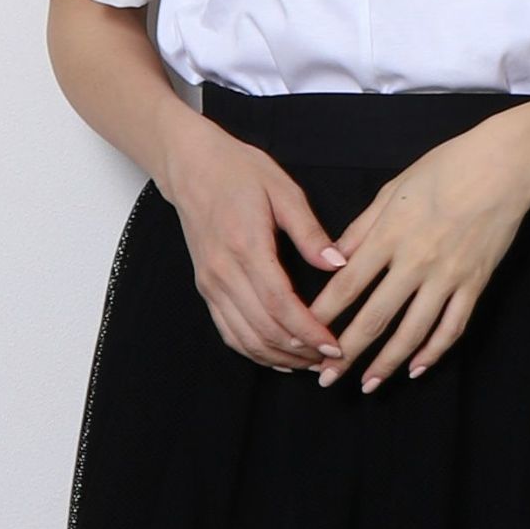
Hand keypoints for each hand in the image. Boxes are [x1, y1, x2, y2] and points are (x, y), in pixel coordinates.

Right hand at [163, 117, 348, 371]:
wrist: (191, 165)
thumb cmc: (239, 171)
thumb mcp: (283, 190)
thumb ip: (310, 232)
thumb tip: (339, 264)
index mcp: (246, 246)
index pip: (281, 304)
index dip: (310, 331)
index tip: (335, 344)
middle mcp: (224, 271)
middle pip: (264, 329)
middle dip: (301, 352)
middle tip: (333, 360)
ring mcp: (211, 283)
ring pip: (245, 338)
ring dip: (280, 357)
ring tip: (312, 363)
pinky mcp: (205, 287)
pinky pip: (228, 331)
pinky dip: (254, 350)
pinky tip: (280, 357)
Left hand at [305, 113, 529, 391]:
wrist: (505, 165)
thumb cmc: (445, 167)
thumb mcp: (393, 189)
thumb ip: (362, 228)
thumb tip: (332, 258)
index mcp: (390, 234)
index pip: (347, 285)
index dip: (323, 315)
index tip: (303, 335)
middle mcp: (417, 261)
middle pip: (375, 317)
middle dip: (347, 352)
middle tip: (326, 379)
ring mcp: (448, 276)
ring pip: (413, 331)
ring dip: (387, 363)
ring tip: (367, 384)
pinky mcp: (475, 283)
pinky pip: (452, 326)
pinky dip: (434, 351)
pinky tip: (416, 367)